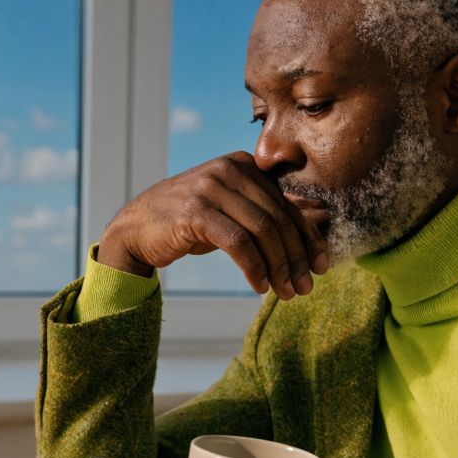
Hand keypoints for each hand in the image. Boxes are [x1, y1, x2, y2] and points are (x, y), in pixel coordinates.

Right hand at [96, 151, 327, 299]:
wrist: (136, 229)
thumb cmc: (189, 223)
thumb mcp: (232, 212)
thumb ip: (266, 213)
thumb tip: (316, 221)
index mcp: (243, 165)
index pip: (286, 205)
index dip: (308, 238)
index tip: (321, 267)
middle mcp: (230, 169)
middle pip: (277, 218)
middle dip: (296, 257)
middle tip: (305, 288)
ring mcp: (211, 188)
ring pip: (262, 230)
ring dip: (278, 266)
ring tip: (285, 292)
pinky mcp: (196, 211)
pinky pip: (237, 242)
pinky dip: (253, 267)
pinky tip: (259, 286)